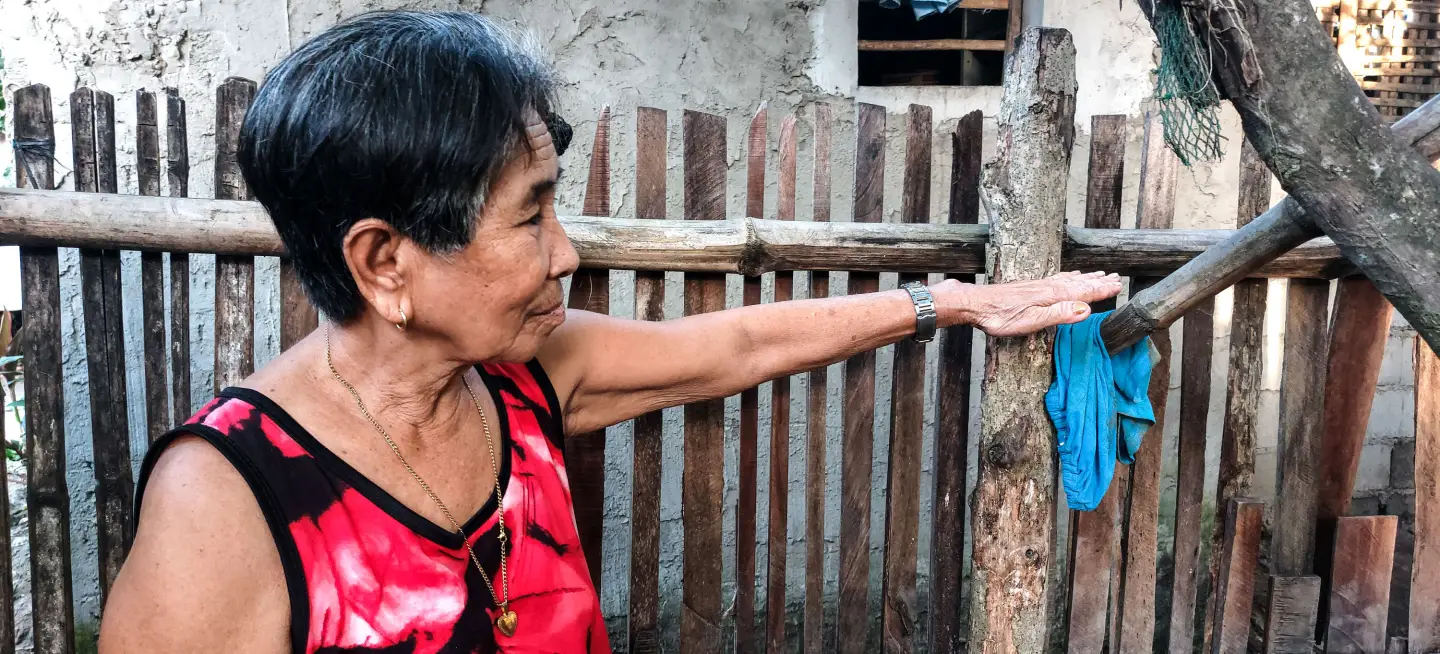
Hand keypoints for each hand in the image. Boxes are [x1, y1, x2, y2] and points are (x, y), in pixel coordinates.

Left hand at [934, 271, 1122, 336]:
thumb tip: (1086, 309)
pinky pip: (1056, 279)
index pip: (1082, 293)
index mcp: (1051, 296)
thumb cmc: (999, 316)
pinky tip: (1069, 276)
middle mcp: (1047, 287)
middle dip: (1097, 282)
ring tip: (1099, 275)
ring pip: (1068, 280)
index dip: (1101, 290)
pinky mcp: (1029, 287)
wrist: (974, 304)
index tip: (1118, 285)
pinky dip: (1068, 277)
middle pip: (1078, 284)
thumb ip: (1058, 314)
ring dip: (1085, 278)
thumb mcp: (1031, 321)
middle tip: (1117, 278)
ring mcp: (1038, 286)